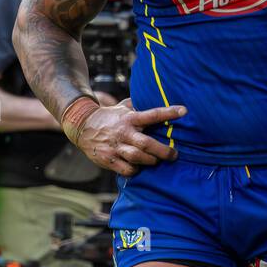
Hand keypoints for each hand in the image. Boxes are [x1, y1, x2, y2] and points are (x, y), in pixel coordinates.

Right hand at [64, 99, 183, 176]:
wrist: (82, 127)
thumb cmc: (110, 117)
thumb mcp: (123, 107)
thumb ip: (139, 105)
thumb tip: (157, 96)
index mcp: (130, 118)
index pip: (152, 114)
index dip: (169, 113)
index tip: (184, 111)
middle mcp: (123, 132)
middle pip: (146, 143)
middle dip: (163, 150)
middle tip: (174, 154)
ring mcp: (115, 147)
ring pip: (137, 157)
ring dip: (150, 161)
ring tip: (156, 160)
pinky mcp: (108, 160)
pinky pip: (126, 169)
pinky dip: (135, 170)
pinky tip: (139, 167)